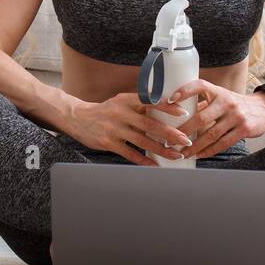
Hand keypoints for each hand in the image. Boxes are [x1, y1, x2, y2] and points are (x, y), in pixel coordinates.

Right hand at [67, 92, 193, 165]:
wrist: (78, 118)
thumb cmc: (106, 110)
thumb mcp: (121, 101)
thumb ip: (139, 105)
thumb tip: (166, 110)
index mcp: (126, 100)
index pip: (150, 101)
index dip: (167, 106)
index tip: (183, 112)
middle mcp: (120, 113)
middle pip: (149, 124)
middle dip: (170, 133)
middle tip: (185, 140)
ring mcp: (114, 129)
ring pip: (142, 141)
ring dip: (161, 150)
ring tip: (176, 155)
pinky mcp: (108, 142)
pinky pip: (130, 154)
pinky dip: (144, 160)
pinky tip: (155, 165)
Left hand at [167, 80, 264, 158]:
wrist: (264, 109)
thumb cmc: (235, 104)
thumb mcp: (221, 98)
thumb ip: (203, 104)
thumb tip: (178, 112)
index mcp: (218, 92)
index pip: (200, 85)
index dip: (184, 91)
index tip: (170, 100)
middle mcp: (227, 102)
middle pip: (201, 117)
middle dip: (184, 131)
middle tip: (171, 140)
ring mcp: (236, 116)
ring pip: (211, 134)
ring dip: (195, 146)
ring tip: (183, 152)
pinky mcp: (244, 129)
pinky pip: (223, 143)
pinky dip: (209, 151)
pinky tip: (199, 155)